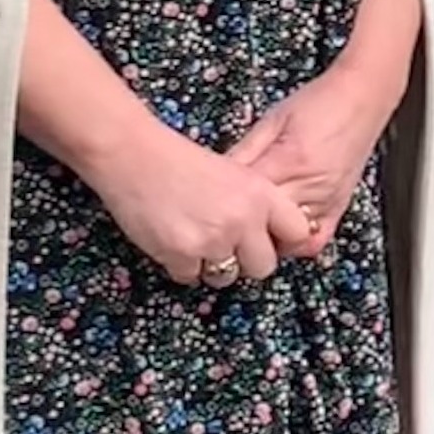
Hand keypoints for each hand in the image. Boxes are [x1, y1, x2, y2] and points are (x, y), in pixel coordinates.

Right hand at [88, 122, 302, 290]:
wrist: (134, 156)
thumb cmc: (179, 160)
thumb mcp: (233, 172)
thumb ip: (254, 203)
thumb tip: (267, 234)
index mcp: (262, 195)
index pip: (299, 233)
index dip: (283, 241)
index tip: (269, 242)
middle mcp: (243, 220)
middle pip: (264, 267)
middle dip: (246, 262)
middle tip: (228, 248)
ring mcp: (213, 240)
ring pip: (227, 277)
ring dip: (212, 267)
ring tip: (195, 241)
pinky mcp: (182, 255)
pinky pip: (190, 277)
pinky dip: (181, 265)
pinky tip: (172, 240)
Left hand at [231, 59, 406, 258]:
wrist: (362, 96)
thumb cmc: (319, 102)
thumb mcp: (270, 122)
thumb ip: (243, 153)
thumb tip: (213, 178)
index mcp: (289, 161)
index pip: (244, 198)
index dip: (219, 204)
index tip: (203, 205)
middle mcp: (311, 186)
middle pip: (263, 225)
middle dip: (237, 226)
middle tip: (218, 222)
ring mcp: (327, 200)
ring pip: (286, 240)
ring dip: (264, 238)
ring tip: (247, 231)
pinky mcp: (339, 206)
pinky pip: (315, 240)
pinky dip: (294, 243)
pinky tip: (280, 235)